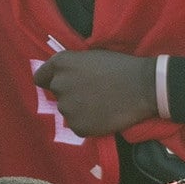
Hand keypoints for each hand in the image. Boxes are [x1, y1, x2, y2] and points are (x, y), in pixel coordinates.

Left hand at [30, 50, 160, 138]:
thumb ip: (71, 66)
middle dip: (70, 93)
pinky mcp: (77, 126)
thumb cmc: (121, 67)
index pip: (40, 77)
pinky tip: (103, 116)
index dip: (50, 80)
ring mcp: (67, 107)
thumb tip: (60, 77)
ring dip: (79, 109)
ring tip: (101, 104)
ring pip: (68, 110)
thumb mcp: (91, 57)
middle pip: (57, 94)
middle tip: (92, 92)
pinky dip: (88, 123)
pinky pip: (78, 125)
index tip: (63, 83)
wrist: (143, 87)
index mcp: (61, 63)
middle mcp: (59, 84)